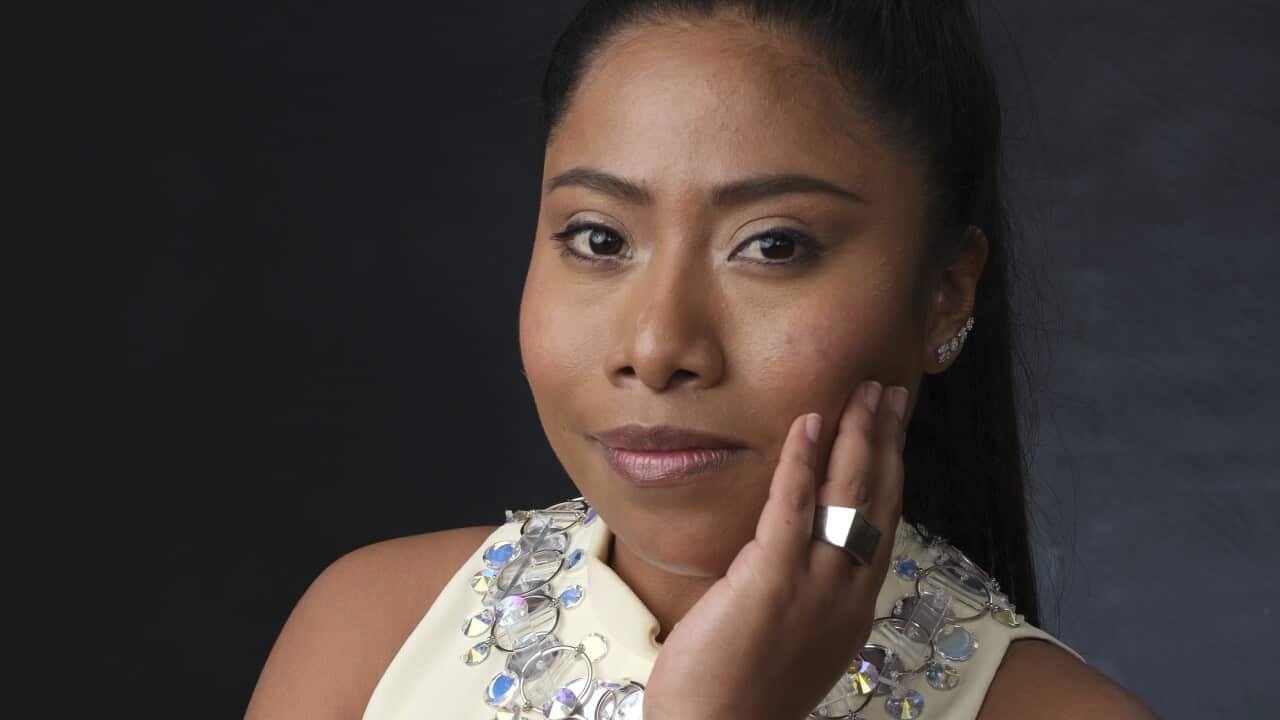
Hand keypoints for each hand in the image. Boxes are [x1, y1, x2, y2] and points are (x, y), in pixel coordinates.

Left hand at [642, 380, 908, 719]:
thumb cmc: (743, 696)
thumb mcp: (794, 641)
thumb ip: (805, 595)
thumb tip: (796, 552)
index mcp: (854, 606)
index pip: (882, 523)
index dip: (890, 470)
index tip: (892, 430)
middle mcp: (847, 593)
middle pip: (875, 499)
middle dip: (883, 439)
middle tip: (886, 391)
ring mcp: (814, 586)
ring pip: (845, 494)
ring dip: (854, 434)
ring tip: (859, 390)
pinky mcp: (770, 580)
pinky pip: (792, 505)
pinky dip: (801, 458)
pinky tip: (808, 422)